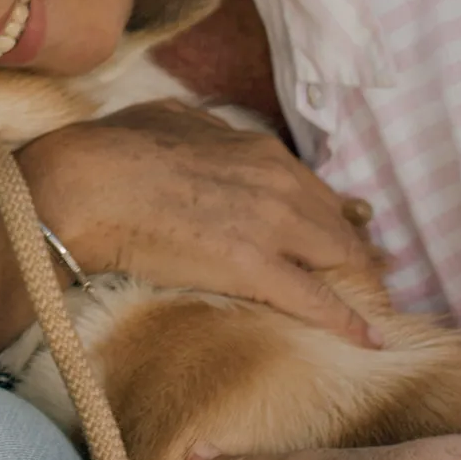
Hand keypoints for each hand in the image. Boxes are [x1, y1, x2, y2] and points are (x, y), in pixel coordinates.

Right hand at [16, 102, 382, 345]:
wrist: (87, 185)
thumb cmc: (113, 149)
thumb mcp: (170, 120)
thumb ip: (205, 132)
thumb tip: (209, 136)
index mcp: (258, 149)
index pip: (313, 189)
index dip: (331, 216)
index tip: (342, 232)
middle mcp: (277, 182)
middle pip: (336, 225)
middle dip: (355, 252)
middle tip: (370, 274)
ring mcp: (270, 225)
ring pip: (337, 258)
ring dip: (357, 283)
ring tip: (373, 305)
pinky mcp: (256, 268)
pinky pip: (316, 300)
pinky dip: (348, 321)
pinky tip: (369, 339)